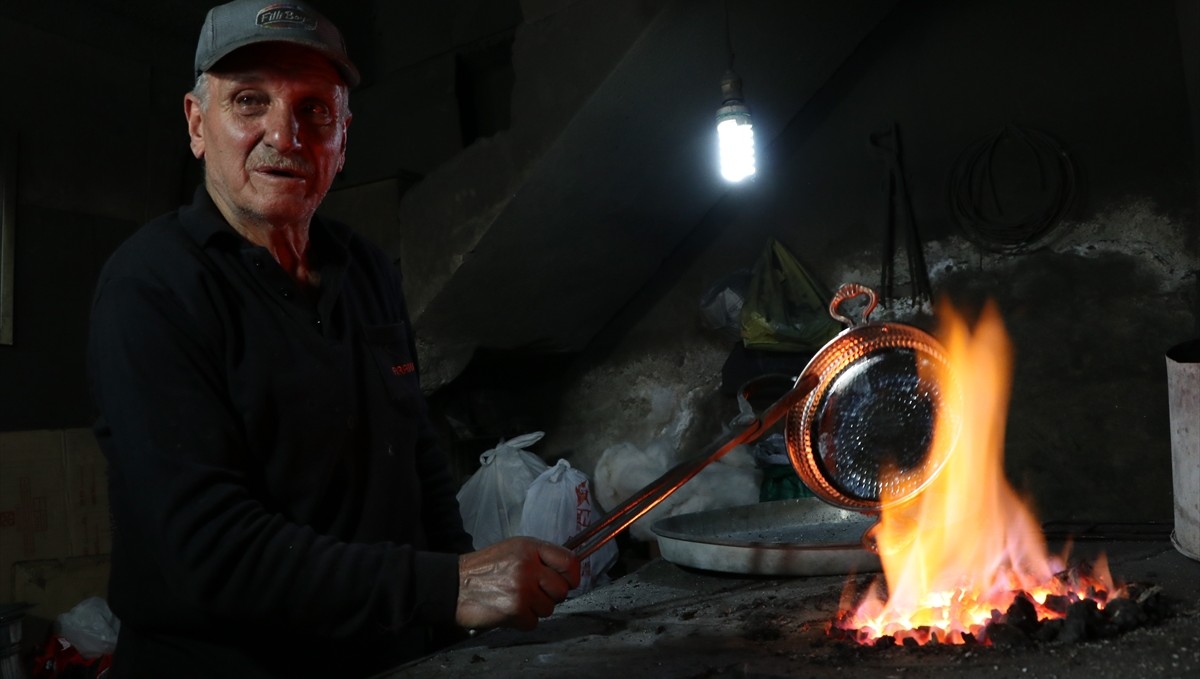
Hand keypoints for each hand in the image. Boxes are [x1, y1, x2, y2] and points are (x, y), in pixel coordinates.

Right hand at [455, 536, 580, 630]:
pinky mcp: (515, 609)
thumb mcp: (513, 550)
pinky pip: (534, 622)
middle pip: (561, 590)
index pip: (569, 561)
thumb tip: (566, 574)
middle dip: (549, 596)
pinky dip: (522, 621)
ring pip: (548, 609)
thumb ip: (540, 557)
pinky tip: (508, 610)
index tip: (568, 582)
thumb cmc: (483, 569)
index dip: (572, 576)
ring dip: (534, 610)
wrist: (453, 585)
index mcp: (530, 548)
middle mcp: (528, 566)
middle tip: (531, 594)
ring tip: (514, 600)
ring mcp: (522, 588)